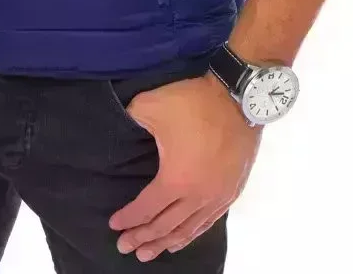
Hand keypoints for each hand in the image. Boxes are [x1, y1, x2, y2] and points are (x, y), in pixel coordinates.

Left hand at [109, 72, 260, 261]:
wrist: (240, 98)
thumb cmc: (195, 103)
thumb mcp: (151, 104)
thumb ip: (130, 118)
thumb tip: (120, 122)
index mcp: (175, 179)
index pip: (146, 208)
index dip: (128, 218)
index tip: (113, 225)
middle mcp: (196, 196)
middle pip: (165, 226)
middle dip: (142, 238)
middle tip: (124, 247)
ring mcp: (216, 197)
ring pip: (187, 230)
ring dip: (165, 243)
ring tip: (148, 253)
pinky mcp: (231, 192)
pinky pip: (207, 222)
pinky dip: (191, 234)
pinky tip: (181, 238)